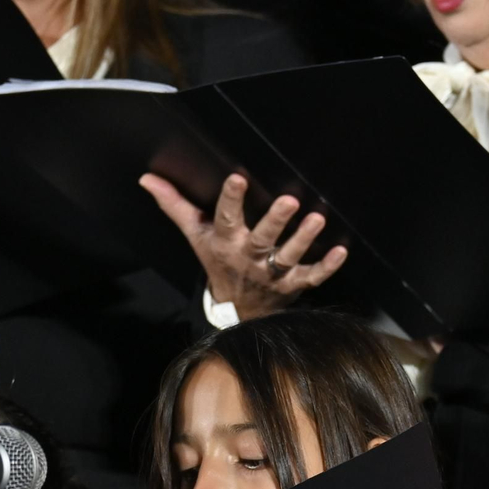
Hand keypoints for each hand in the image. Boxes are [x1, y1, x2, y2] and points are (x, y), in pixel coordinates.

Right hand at [140, 173, 347, 321]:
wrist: (237, 310)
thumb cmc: (218, 262)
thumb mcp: (196, 235)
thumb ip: (175, 205)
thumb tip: (147, 178)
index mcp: (227, 242)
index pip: (226, 217)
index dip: (231, 199)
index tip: (237, 177)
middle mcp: (250, 257)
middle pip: (263, 238)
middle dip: (276, 220)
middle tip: (289, 201)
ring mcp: (273, 273)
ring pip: (289, 256)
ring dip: (303, 239)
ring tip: (317, 218)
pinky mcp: (293, 285)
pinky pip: (312, 276)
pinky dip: (327, 267)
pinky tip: (341, 251)